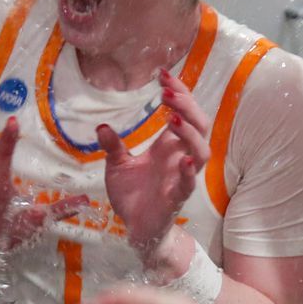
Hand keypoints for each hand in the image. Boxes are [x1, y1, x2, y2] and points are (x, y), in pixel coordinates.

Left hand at [97, 69, 210, 275]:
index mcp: (167, 146)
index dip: (178, 93)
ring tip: (170, 117)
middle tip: (166, 92)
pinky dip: (188, 171)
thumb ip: (113, 147)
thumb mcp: (117, 166)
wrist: (135, 229)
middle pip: (198, 125)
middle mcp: (179, 157)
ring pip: (201, 151)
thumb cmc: (132, 195)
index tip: (163, 74)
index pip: (182, 113)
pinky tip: (184, 158)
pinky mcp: (176, 198)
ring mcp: (180, 177)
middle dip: (186, 106)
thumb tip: (101, 126)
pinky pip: (188, 184)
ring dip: (188, 132)